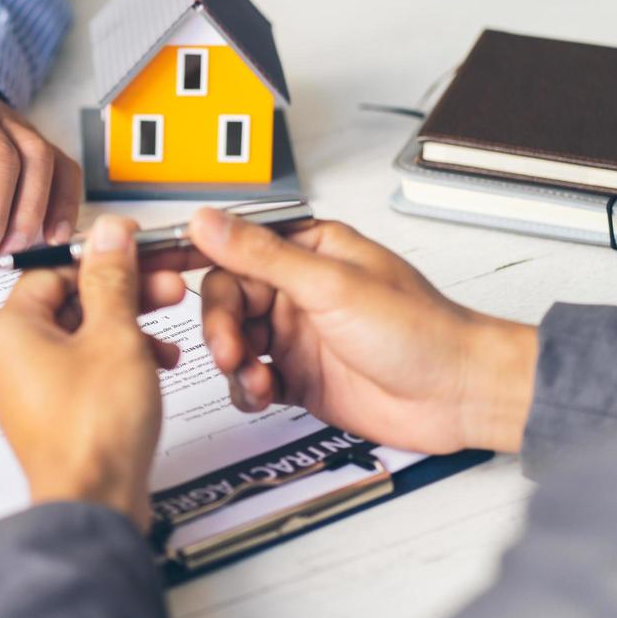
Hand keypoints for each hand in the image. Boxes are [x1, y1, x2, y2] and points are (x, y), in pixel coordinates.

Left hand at [0, 217, 185, 531]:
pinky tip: (156, 365)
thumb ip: (112, 279)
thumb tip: (108, 236)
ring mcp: (27, 390)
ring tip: (170, 331)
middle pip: (69, 304)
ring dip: (128, 328)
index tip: (137, 252)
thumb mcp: (115, 336)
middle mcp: (8, 359)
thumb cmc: (94, 431)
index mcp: (9, 332)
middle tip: (166, 286)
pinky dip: (118, 361)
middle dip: (124, 293)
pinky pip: (83, 371)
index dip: (102, 257)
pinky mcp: (51, 415)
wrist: (95, 504)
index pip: (53, 270)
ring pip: (81, 338)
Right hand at [184, 207, 537, 454]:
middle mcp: (298, 289)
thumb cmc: (421, 331)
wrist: (460, 396)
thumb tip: (208, 220)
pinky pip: (251, 378)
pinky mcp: (300, 376)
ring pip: (233, 340)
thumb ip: (261, 255)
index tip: (156, 270)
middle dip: (220, 326)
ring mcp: (297, 334)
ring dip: (234, 361)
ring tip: (254, 377)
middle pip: (224, 298)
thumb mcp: (330, 286)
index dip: (193, 257)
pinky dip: (248, 388)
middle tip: (229, 349)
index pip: (233, 246)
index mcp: (307, 251)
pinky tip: (264, 393)